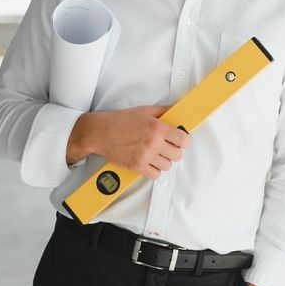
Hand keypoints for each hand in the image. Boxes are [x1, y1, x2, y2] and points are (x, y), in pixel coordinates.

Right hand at [66, 105, 188, 178]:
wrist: (100, 132)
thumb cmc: (121, 120)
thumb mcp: (145, 111)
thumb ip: (163, 111)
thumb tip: (177, 111)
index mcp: (158, 127)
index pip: (184, 140)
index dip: (183, 141)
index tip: (179, 141)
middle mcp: (153, 143)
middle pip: (178, 155)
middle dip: (174, 151)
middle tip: (167, 148)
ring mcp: (145, 156)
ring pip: (167, 166)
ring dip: (164, 161)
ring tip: (157, 155)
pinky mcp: (136, 166)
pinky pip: (155, 175)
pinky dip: (154, 170)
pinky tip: (150, 163)